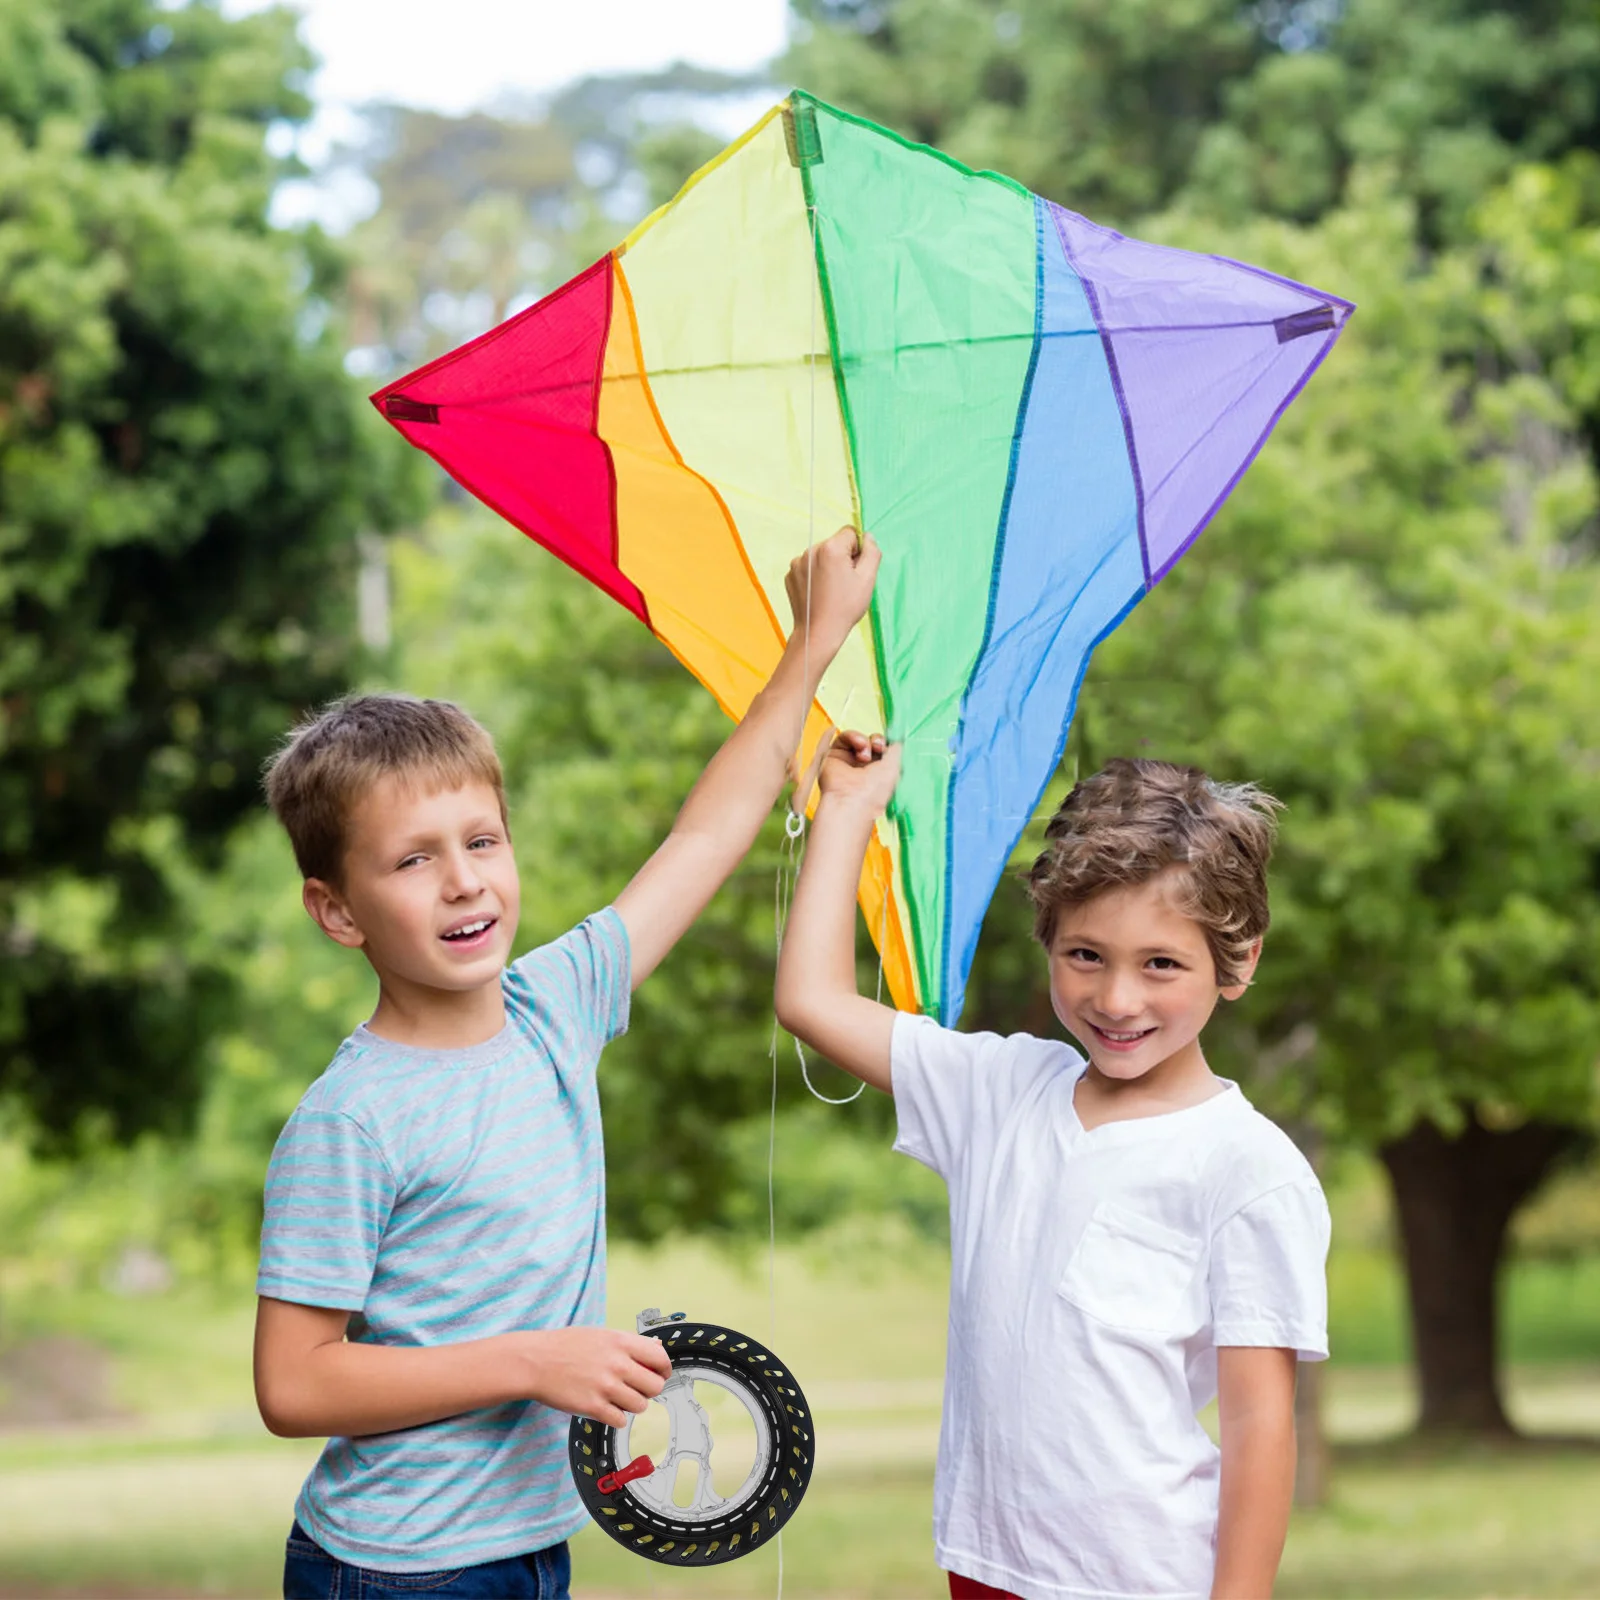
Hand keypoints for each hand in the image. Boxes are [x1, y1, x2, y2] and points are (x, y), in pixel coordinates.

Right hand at [518, 1326, 671, 1425]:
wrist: (536, 1361)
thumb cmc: (566, 1346)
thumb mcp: (602, 1334)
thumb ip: (630, 1343)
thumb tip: (657, 1350)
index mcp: (621, 1342)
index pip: (660, 1359)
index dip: (663, 1370)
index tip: (659, 1375)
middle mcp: (617, 1364)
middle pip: (655, 1386)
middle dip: (649, 1390)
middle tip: (638, 1389)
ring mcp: (606, 1387)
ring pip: (641, 1406)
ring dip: (633, 1405)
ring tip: (620, 1398)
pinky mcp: (593, 1407)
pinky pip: (621, 1420)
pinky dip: (617, 1417)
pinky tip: (608, 1408)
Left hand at [784, 526, 879, 653]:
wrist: (818, 633)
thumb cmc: (845, 608)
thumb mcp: (867, 579)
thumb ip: (872, 552)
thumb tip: (868, 536)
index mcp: (831, 548)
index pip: (849, 532)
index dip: (857, 550)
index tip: (856, 569)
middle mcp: (811, 551)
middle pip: (834, 543)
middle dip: (842, 558)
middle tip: (845, 583)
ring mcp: (797, 563)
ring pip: (820, 555)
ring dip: (827, 566)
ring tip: (831, 590)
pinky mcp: (790, 575)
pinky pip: (808, 567)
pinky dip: (815, 576)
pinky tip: (820, 593)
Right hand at [817, 732, 899, 816]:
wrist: (851, 799)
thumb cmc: (875, 790)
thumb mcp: (895, 767)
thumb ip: (897, 749)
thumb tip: (896, 739)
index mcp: (880, 772)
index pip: (884, 750)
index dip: (887, 745)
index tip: (889, 747)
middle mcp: (864, 767)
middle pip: (872, 742)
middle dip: (878, 741)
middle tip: (879, 747)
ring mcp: (849, 761)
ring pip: (859, 738)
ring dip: (865, 741)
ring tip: (866, 754)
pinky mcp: (834, 754)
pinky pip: (844, 737)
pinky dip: (853, 737)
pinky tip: (859, 746)